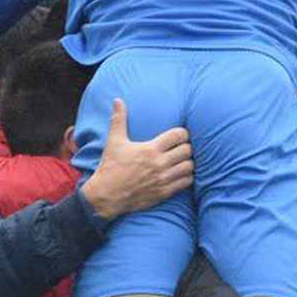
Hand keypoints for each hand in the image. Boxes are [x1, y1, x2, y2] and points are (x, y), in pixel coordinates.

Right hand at [80, 99, 193, 219]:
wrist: (106, 196)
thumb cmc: (110, 167)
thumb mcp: (114, 141)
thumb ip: (119, 119)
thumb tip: (117, 100)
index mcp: (150, 149)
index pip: (179, 135)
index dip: (183, 133)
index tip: (179, 135)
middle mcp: (159, 163)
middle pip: (187, 150)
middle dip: (187, 147)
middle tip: (182, 147)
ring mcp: (163, 179)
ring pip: (190, 167)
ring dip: (189, 162)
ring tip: (183, 160)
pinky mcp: (164, 192)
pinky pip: (186, 182)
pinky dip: (187, 177)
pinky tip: (181, 174)